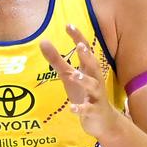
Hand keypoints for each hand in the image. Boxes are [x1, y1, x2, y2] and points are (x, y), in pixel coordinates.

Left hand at [40, 25, 122, 141]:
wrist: (103, 121)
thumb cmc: (85, 94)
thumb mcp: (69, 77)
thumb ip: (57, 60)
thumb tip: (43, 41)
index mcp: (89, 70)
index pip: (85, 50)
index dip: (78, 38)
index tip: (69, 25)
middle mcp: (95, 80)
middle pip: (94, 65)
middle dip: (87, 56)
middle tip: (80, 46)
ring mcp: (96, 96)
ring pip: (93, 86)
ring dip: (84, 80)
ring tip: (73, 75)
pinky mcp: (94, 111)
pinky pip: (88, 109)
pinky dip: (80, 108)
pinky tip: (72, 108)